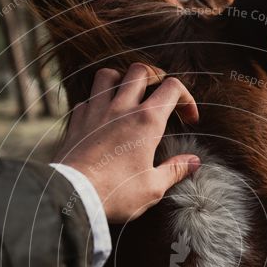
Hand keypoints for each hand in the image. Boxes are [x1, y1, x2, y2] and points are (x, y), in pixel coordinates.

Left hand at [53, 63, 200, 223]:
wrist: (73, 195)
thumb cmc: (116, 193)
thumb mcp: (153, 187)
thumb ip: (175, 170)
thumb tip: (193, 162)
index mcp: (147, 122)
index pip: (172, 88)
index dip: (187, 99)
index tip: (189, 120)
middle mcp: (122, 108)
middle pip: (141, 71)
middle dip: (156, 77)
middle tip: (161, 95)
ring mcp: (96, 112)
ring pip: (109, 75)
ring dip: (122, 79)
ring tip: (129, 95)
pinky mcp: (77, 121)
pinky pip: (87, 98)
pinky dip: (97, 101)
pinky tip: (102, 117)